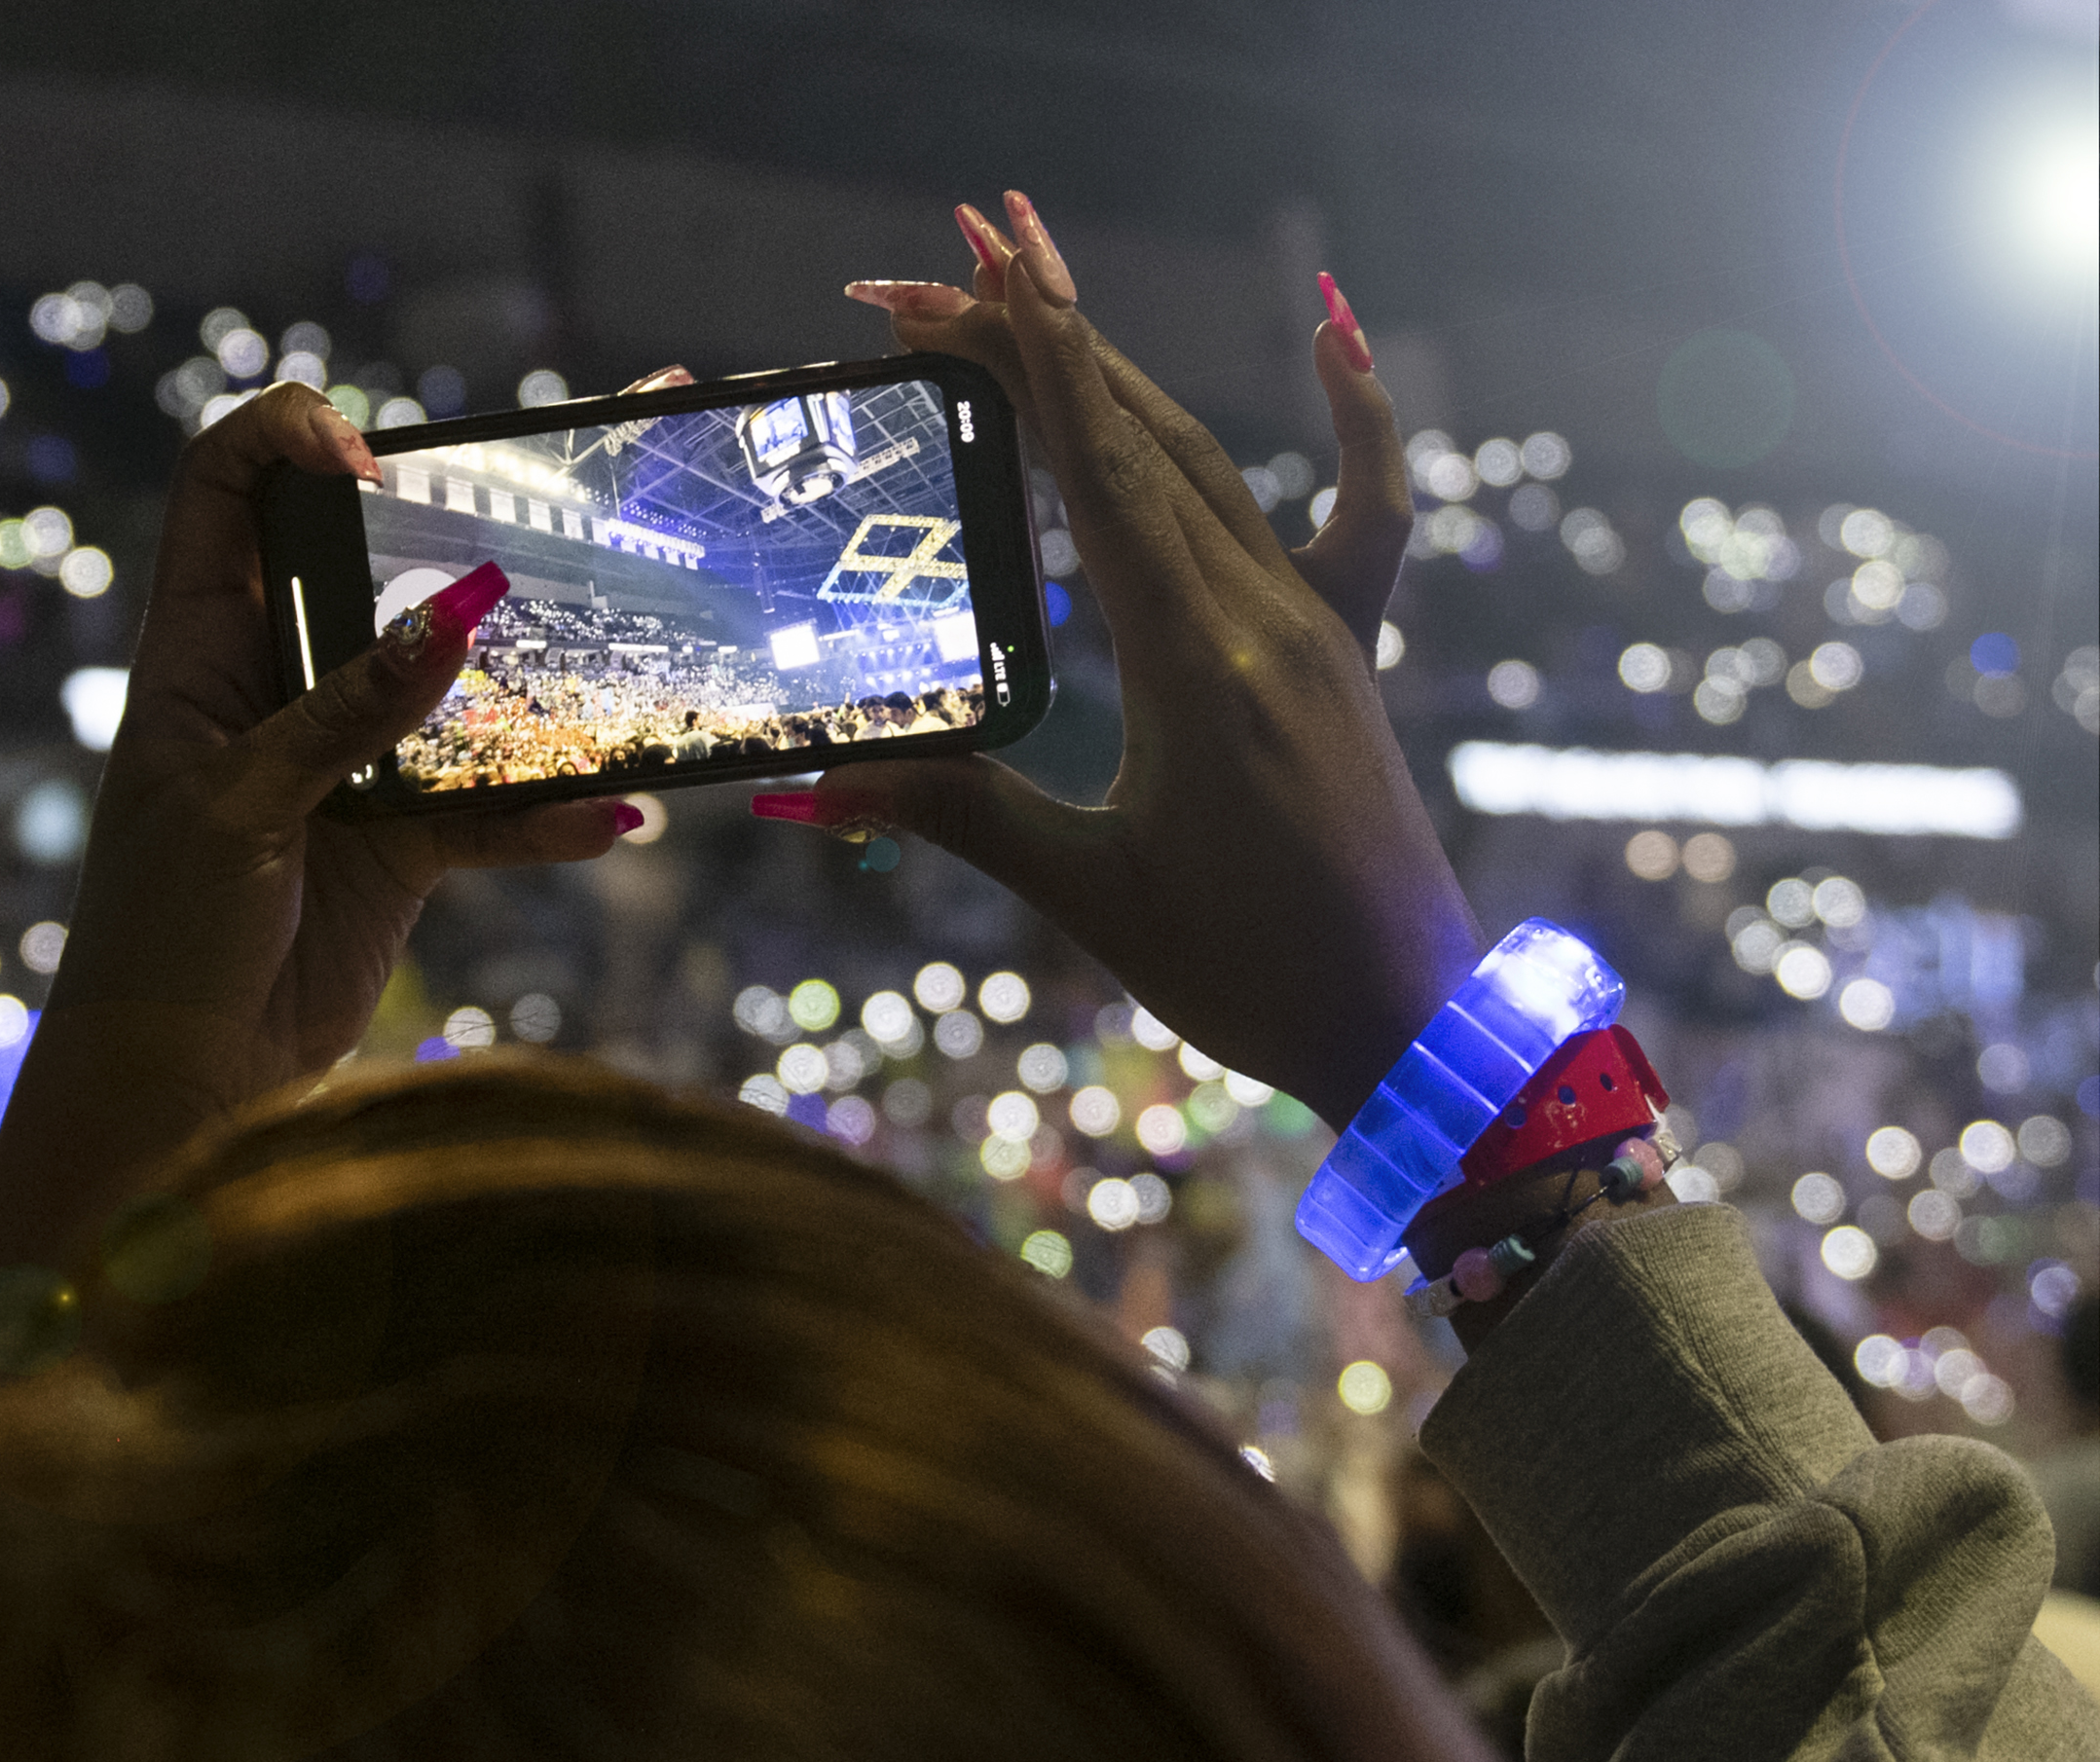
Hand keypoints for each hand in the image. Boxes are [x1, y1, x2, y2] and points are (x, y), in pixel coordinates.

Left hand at [0, 383, 631, 1270]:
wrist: (178, 1088)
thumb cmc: (160, 939)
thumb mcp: (239, 811)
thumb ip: (344, 718)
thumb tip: (450, 622)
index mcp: (198, 651)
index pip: (224, 489)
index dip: (287, 442)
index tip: (370, 469)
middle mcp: (277, 688)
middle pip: (365, 570)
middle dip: (451, 537)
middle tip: (544, 521)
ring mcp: (347, 764)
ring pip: (449, 690)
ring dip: (524, 683)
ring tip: (608, 661)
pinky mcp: (400, 845)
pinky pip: (491, 811)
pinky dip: (549, 817)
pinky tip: (610, 819)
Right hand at [806, 197, 1477, 1127]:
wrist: (1411, 1028)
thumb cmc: (1253, 975)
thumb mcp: (1092, 896)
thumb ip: (962, 815)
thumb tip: (814, 786)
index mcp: (1197, 665)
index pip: (1097, 474)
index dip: (1028, 361)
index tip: (968, 267)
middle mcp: (1266, 617)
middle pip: (1136, 441)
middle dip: (1031, 345)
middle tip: (926, 273)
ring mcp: (1318, 624)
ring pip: (1211, 461)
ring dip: (1117, 373)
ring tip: (1032, 287)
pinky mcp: (1347, 649)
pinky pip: (1364, 511)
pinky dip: (1354, 419)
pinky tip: (1334, 334)